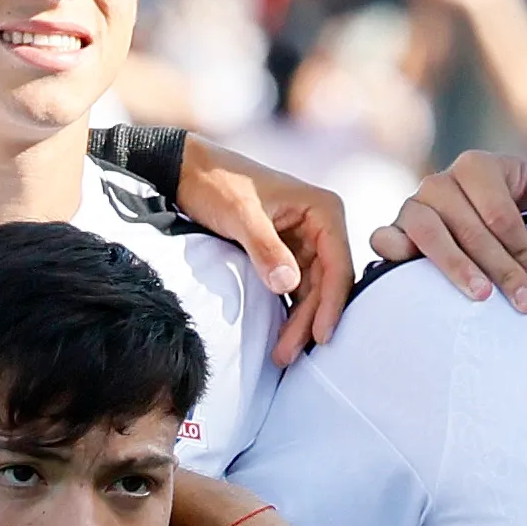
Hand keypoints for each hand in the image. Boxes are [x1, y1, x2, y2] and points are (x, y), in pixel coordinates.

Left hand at [168, 137, 357, 361]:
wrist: (189, 171)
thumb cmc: (217, 182)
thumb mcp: (241, 214)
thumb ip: (265, 248)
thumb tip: (289, 286)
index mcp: (323, 211)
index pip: (338, 265)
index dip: (331, 303)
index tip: (320, 335)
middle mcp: (321, 227)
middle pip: (326, 285)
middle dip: (309, 321)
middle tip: (288, 354)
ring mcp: (305, 242)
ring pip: (310, 292)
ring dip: (298, 323)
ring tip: (281, 354)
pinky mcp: (287, 254)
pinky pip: (295, 290)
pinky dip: (288, 313)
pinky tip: (278, 337)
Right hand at [371, 153, 526, 308]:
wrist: (475, 214)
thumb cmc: (509, 201)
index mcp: (475, 167)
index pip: (499, 212)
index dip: (522, 247)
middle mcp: (439, 183)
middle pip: (470, 229)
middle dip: (501, 269)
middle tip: (524, 301)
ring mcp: (412, 206)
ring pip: (430, 234)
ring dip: (457, 267)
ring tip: (482, 295)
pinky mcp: (392, 229)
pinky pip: (384, 238)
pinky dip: (394, 253)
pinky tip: (413, 274)